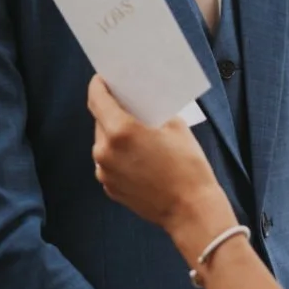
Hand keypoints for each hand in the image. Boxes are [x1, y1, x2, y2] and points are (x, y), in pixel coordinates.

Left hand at [88, 76, 220, 233]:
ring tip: (138, 134)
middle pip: (100, 120)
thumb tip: (139, 102)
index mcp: (120, 131)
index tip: (104, 79)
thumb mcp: (175, 126)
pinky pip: (109, 162)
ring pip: (104, 142)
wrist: (191, 210)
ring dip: (116, 134)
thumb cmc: (187, 166)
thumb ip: (151, 110)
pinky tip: (140, 157)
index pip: (96, 98)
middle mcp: (105, 151)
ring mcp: (105, 172)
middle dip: (113, 110)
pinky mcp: (109, 188)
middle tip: (130, 105)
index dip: (99, 85)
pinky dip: (119, 155)